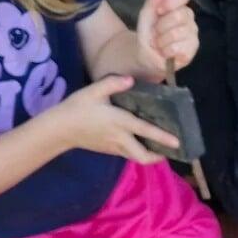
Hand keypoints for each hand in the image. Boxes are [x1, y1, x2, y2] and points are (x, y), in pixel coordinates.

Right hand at [46, 75, 179, 162]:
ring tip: (160, 149)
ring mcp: (114, 147)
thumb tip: (130, 80)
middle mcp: (120, 138)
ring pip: (136, 158)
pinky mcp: (109, 151)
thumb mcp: (93, 91)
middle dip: (158, 156)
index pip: (145, 131)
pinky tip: (141, 144)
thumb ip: (112, 84)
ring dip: (149, 156)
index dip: (162, 137)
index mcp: (119, 122)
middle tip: (169, 150)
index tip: (177, 143)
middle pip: (143, 156)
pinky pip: (128, 155)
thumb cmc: (77, 108)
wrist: (59, 128)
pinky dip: (137, 152)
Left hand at [136, 0, 198, 74]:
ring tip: (159, 43)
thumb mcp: (146, 14)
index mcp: (179, 7)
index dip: (171, 1)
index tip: (159, 10)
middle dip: (162, 25)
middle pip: (179, 15)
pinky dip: (166, 50)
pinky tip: (165, 52)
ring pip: (177, 32)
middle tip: (156, 32)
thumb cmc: (148, 33)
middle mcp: (189, 19)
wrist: (146, 55)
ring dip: (162, 40)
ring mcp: (193, 35)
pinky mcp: (192, 51)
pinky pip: (178, 47)